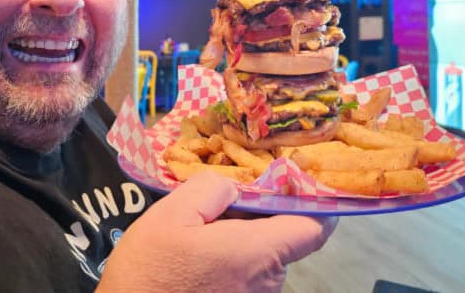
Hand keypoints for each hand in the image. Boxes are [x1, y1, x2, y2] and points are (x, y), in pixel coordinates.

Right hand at [98, 172, 337, 291]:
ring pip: (264, 257)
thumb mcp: (171, 214)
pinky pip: (249, 276)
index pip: (314, 228)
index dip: (315, 202)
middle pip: (284, 238)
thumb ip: (213, 189)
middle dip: (261, 216)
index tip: (298, 182)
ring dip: (243, 238)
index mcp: (257, 253)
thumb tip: (236, 187)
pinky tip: (200, 256)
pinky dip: (233, 259)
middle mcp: (268, 283)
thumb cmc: (149, 271)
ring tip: (203, 230)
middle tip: (225, 202)